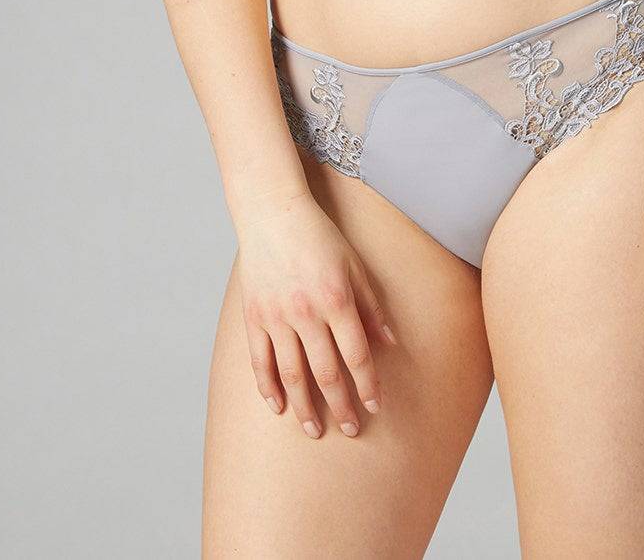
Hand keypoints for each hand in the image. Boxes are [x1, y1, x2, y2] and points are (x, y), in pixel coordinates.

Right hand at [233, 190, 396, 439]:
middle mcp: (306, 312)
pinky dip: (268, 387)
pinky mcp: (254, 317)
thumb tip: (390, 343)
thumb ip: (370, 307)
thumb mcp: (354, 266)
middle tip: (352, 430)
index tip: (376, 406)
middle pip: (326, 372)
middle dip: (342, 405)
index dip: (368, 384)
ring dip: (305, 406)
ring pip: (292, 374)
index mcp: (336, 299)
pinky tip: (278, 407)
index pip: (357, 354)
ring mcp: (276, 316)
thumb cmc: (320, 237)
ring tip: (315, 430)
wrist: (272, 214)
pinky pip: (260, 361)